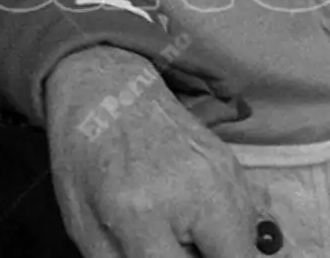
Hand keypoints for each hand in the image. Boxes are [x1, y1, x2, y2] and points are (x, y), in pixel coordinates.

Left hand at [45, 46, 270, 256]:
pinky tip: (191, 216)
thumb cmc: (86, 157)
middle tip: (178, 252)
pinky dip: (225, 231)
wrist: (106, 89)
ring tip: (182, 237)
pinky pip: (245, 220)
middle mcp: (191, 192)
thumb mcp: (84, 225)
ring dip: (219, 250)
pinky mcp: (233, 166)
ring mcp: (220, 175)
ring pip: (244, 246)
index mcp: (139, 211)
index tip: (156, 256)